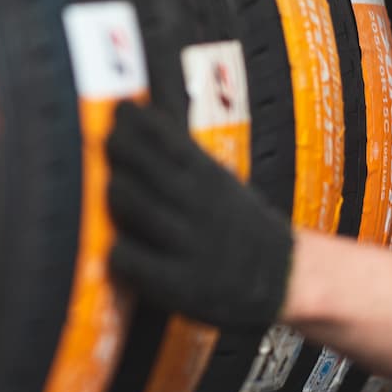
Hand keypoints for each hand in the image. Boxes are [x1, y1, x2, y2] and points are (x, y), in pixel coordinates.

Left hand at [105, 99, 292, 331]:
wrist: (286, 277)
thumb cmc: (240, 227)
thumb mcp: (222, 184)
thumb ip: (186, 161)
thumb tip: (140, 122)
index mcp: (210, 176)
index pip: (165, 135)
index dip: (135, 119)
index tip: (120, 108)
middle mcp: (199, 204)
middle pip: (139, 164)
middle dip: (116, 149)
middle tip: (105, 143)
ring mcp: (190, 243)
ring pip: (131, 203)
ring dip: (113, 192)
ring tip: (110, 190)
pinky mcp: (181, 283)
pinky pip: (131, 259)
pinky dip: (117, 250)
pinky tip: (117, 249)